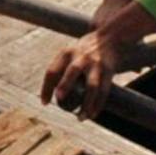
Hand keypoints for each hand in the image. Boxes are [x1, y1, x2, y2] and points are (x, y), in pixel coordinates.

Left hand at [41, 0, 155, 120]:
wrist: (110, 37)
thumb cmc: (84, 50)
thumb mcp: (69, 51)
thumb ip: (59, 67)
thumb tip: (48, 93)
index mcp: (67, 52)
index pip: (52, 70)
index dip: (46, 87)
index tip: (45, 102)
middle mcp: (81, 57)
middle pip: (72, 71)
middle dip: (65, 85)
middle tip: (59, 98)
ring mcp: (96, 64)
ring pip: (92, 86)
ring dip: (86, 103)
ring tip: (80, 118)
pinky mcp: (109, 71)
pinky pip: (104, 90)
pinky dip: (98, 104)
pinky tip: (92, 114)